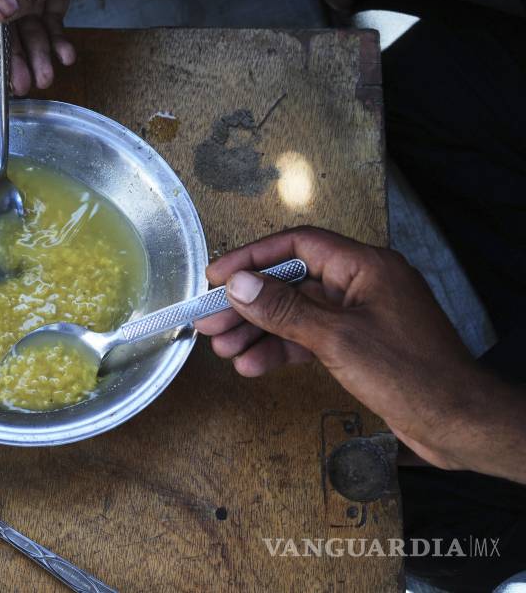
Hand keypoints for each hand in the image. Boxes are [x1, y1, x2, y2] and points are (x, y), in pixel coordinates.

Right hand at [195, 226, 525, 482]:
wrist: (458, 423)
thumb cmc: (411, 375)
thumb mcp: (337, 339)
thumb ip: (284, 310)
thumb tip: (239, 285)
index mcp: (366, 267)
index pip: (298, 245)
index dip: (253, 257)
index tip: (217, 276)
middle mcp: (362, 285)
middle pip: (291, 282)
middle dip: (248, 302)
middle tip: (208, 319)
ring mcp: (360, 316)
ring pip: (296, 314)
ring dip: (258, 330)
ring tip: (223, 348)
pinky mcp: (359, 346)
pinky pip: (309, 339)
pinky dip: (281, 351)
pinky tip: (253, 366)